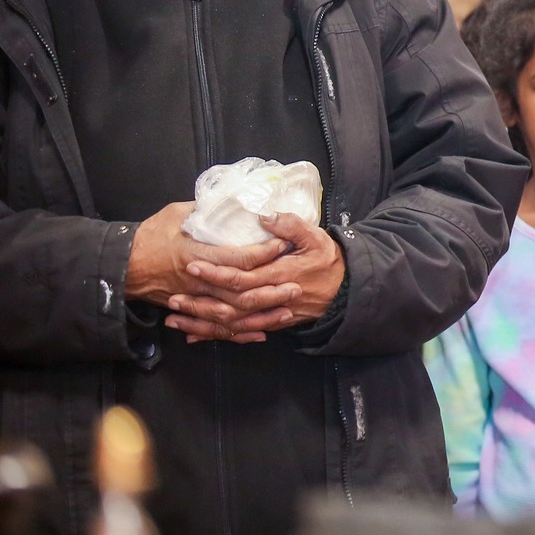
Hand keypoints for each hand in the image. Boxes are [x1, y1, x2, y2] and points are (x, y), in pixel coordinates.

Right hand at [125, 203, 288, 342]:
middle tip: (297, 287)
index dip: (263, 253)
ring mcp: (194, 298)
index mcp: (196, 254)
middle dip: (270, 291)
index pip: (237, 258)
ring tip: (286, 312)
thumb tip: (233, 201)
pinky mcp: (189, 309)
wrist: (119, 265)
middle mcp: (198, 281)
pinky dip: (238, 333)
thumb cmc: (148, 236)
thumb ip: (205, 209)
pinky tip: (259, 334)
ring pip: (232, 313)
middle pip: (240, 292)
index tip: (283, 245)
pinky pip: (216, 327)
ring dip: (260, 315)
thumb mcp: (176, 214)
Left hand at [178, 213, 346, 341]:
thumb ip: (291, 225)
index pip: (242, 276)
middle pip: (229, 304)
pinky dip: (214, 335)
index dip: (217, 272)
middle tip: (172, 296)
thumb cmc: (329, 261)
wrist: (344, 290)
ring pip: (230, 323)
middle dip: (200, 301)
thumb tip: (265, 216)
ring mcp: (268, 314)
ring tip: (174, 317)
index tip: (193, 264)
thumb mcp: (317, 237)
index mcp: (280, 274)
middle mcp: (270, 298)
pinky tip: (193, 335)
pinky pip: (237, 333)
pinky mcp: (268, 322)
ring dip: (201, 321)